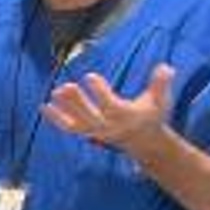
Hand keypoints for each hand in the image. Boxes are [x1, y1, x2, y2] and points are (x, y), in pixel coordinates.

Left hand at [43, 64, 174, 152]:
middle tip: (65, 86)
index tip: (89, 76)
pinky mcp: (87, 132)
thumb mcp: (160, 100)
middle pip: (89, 115)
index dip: (99, 91)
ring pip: (77, 123)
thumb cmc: (151, 115)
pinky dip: (55, 119)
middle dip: (77, 102)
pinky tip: (44, 106)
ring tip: (54, 93)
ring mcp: (95, 131)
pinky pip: (69, 128)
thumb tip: (166, 67)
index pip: (110, 105)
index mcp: (125, 116)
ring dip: (63, 110)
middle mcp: (108, 126)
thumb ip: (161, 84)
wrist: (144, 142)